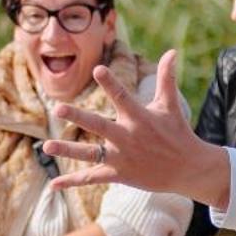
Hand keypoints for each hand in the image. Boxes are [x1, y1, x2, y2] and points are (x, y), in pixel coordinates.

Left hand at [44, 52, 232, 206]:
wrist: (188, 168)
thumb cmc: (177, 132)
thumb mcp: (170, 104)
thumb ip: (166, 77)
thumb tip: (172, 51)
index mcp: (139, 117)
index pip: (122, 97)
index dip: (110, 83)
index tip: (98, 69)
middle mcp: (127, 137)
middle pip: (98, 125)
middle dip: (78, 116)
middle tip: (58, 108)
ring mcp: (122, 157)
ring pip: (90, 154)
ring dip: (67, 151)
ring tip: (46, 147)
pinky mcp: (119, 174)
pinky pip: (92, 178)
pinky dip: (73, 181)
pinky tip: (53, 185)